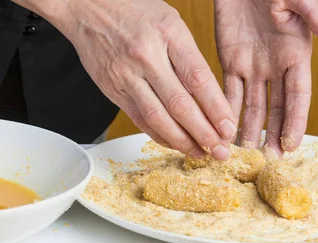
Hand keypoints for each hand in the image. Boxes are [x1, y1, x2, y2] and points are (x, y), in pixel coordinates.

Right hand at [30, 0, 236, 159]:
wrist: (88, 9)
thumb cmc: (134, 11)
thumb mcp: (170, 21)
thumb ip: (188, 56)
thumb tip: (210, 98)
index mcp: (169, 34)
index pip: (198, 79)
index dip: (216, 109)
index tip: (229, 128)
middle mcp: (147, 57)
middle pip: (180, 105)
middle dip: (204, 133)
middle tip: (221, 151)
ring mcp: (128, 76)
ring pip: (159, 118)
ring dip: (182, 141)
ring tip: (200, 153)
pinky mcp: (114, 90)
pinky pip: (140, 119)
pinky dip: (159, 135)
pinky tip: (174, 144)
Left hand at [215, 0, 317, 157]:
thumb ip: (315, 18)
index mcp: (296, 54)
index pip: (298, 96)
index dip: (295, 120)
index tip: (291, 145)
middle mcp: (275, 66)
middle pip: (275, 107)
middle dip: (272, 134)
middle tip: (268, 160)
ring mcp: (253, 66)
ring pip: (251, 105)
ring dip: (248, 129)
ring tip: (243, 153)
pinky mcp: (230, 62)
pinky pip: (229, 91)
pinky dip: (226, 111)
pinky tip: (223, 130)